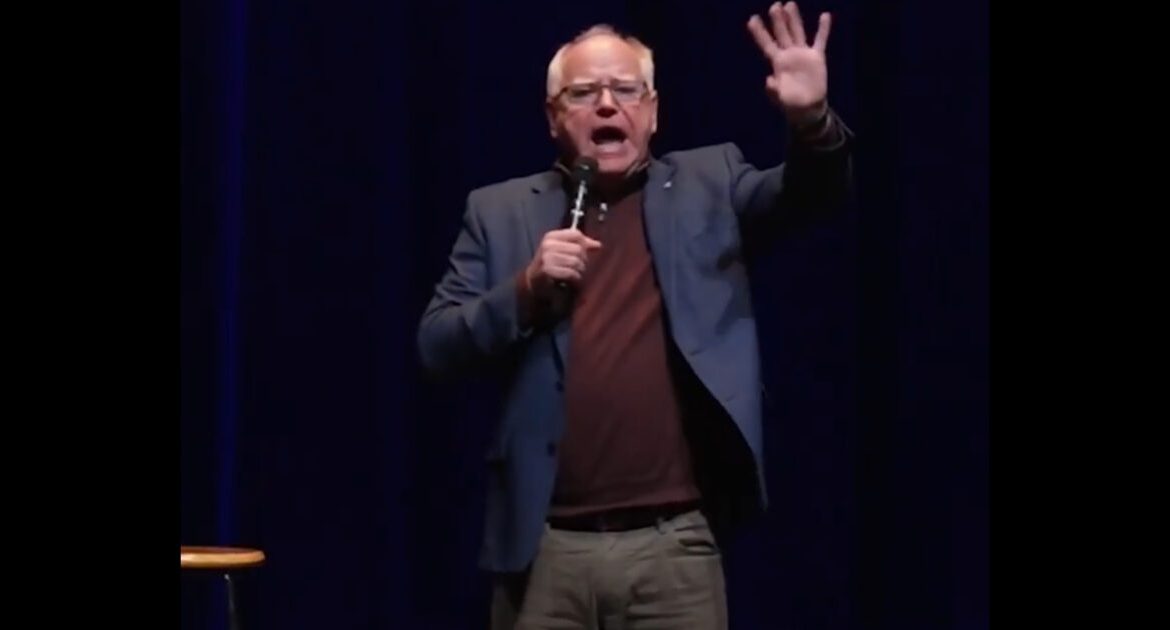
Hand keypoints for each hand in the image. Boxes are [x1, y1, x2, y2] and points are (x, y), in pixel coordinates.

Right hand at [526, 229, 601, 297]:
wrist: (533, 280)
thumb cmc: (550, 263)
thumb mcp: (562, 250)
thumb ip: (579, 245)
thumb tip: (597, 244)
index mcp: (551, 236)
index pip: (576, 234)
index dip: (585, 243)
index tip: (586, 251)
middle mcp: (548, 244)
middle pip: (578, 249)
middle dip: (583, 259)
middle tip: (580, 266)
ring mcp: (547, 257)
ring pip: (576, 261)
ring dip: (580, 270)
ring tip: (576, 272)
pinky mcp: (548, 270)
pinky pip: (571, 272)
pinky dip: (575, 277)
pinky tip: (572, 278)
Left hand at [747, 2, 831, 126]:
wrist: (808, 108)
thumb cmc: (790, 104)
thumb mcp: (780, 98)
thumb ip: (773, 90)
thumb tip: (769, 81)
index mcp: (777, 63)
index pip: (767, 44)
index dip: (759, 32)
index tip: (752, 19)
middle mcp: (788, 55)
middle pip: (782, 33)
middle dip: (778, 20)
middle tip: (774, 5)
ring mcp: (802, 54)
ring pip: (797, 32)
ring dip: (794, 19)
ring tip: (790, 4)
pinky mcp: (817, 57)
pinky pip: (820, 40)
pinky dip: (823, 29)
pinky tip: (825, 15)